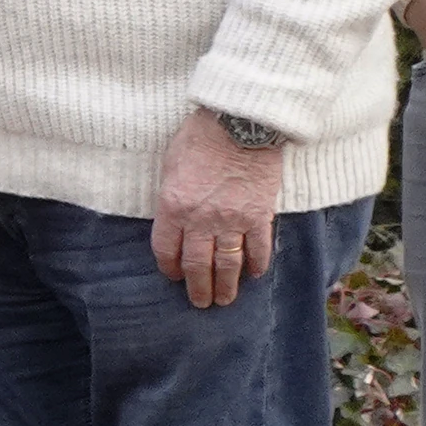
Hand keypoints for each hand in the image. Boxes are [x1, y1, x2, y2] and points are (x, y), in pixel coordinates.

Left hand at [152, 105, 289, 311]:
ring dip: (226, 286)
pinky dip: (257, 265)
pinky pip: (258, 248)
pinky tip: (255, 275)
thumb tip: (173, 218)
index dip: (170, 268)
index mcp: (173, 207)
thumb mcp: (170, 164)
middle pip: (197, 265)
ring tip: (225, 300)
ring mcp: (232, 221)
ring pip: (227, 264)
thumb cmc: (200, 136)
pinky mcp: (259, 216)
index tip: (174, 277)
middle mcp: (201, 220)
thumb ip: (171, 197)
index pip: (166, 250)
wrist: (241, 122)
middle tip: (201, 303)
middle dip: (198, 288)